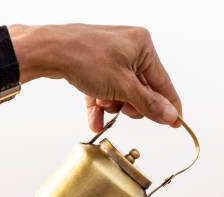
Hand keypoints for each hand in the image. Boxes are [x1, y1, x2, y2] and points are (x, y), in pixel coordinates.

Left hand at [9, 24, 181, 131]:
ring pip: (123, 91)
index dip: (169, 105)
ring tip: (102, 104)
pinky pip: (106, 87)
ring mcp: (112, 54)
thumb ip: (148, 103)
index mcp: (143, 46)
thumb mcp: (122, 86)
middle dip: (130, 104)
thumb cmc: (83, 56)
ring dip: (113, 104)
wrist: (47, 50)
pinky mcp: (96, 62)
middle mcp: (130, 47)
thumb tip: (169, 115)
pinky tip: (94, 116)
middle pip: (142, 90)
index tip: (176, 122)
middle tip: (122, 108)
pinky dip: (100, 102)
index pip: (163, 82)